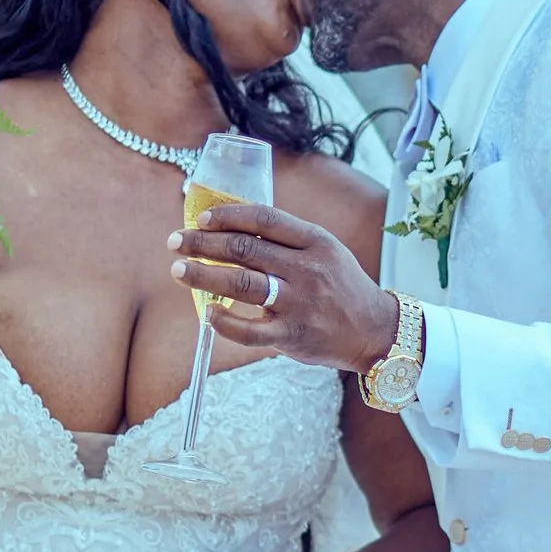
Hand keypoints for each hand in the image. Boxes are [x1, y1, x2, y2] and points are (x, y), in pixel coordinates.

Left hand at [170, 201, 399, 373]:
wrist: (374, 330)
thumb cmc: (341, 286)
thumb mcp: (325, 251)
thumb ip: (286, 239)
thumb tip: (232, 228)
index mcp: (315, 241)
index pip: (264, 219)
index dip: (227, 216)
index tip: (201, 219)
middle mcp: (307, 269)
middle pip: (245, 249)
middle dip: (203, 244)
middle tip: (175, 242)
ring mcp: (300, 303)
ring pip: (242, 285)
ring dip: (203, 276)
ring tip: (178, 270)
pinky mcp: (293, 335)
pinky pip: (250, 331)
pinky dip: (225, 322)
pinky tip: (208, 314)